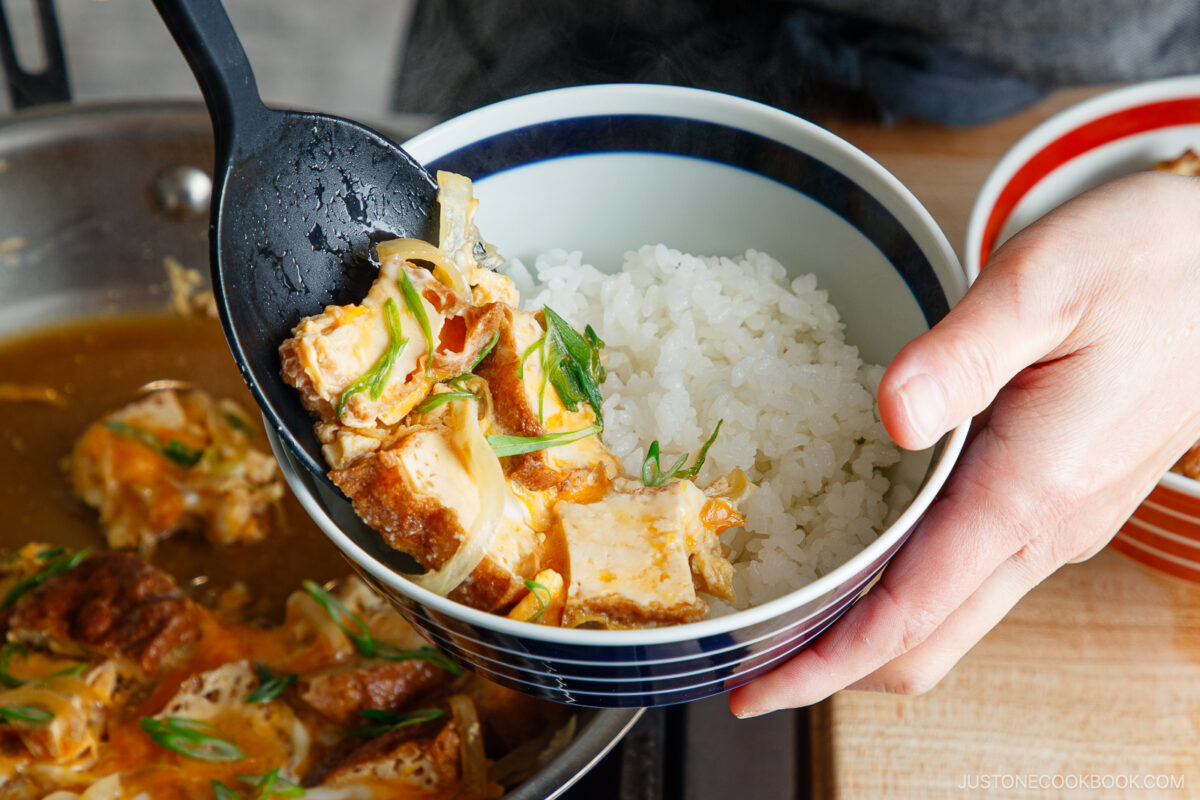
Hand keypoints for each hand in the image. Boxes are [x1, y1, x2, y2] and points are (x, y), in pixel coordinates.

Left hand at [728, 171, 1199, 715]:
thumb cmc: (1145, 263)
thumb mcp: (1043, 284)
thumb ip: (961, 357)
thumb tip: (892, 415)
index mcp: (1032, 488)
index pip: (910, 616)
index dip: (824, 665)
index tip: (755, 689)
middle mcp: (1045, 527)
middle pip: (927, 641)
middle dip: (832, 667)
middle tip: (749, 662)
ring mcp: (1055, 522)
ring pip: (949, 617)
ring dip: (865, 632)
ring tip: (787, 614)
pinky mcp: (1056, 502)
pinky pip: (970, 577)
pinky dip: (904, 593)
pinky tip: (858, 558)